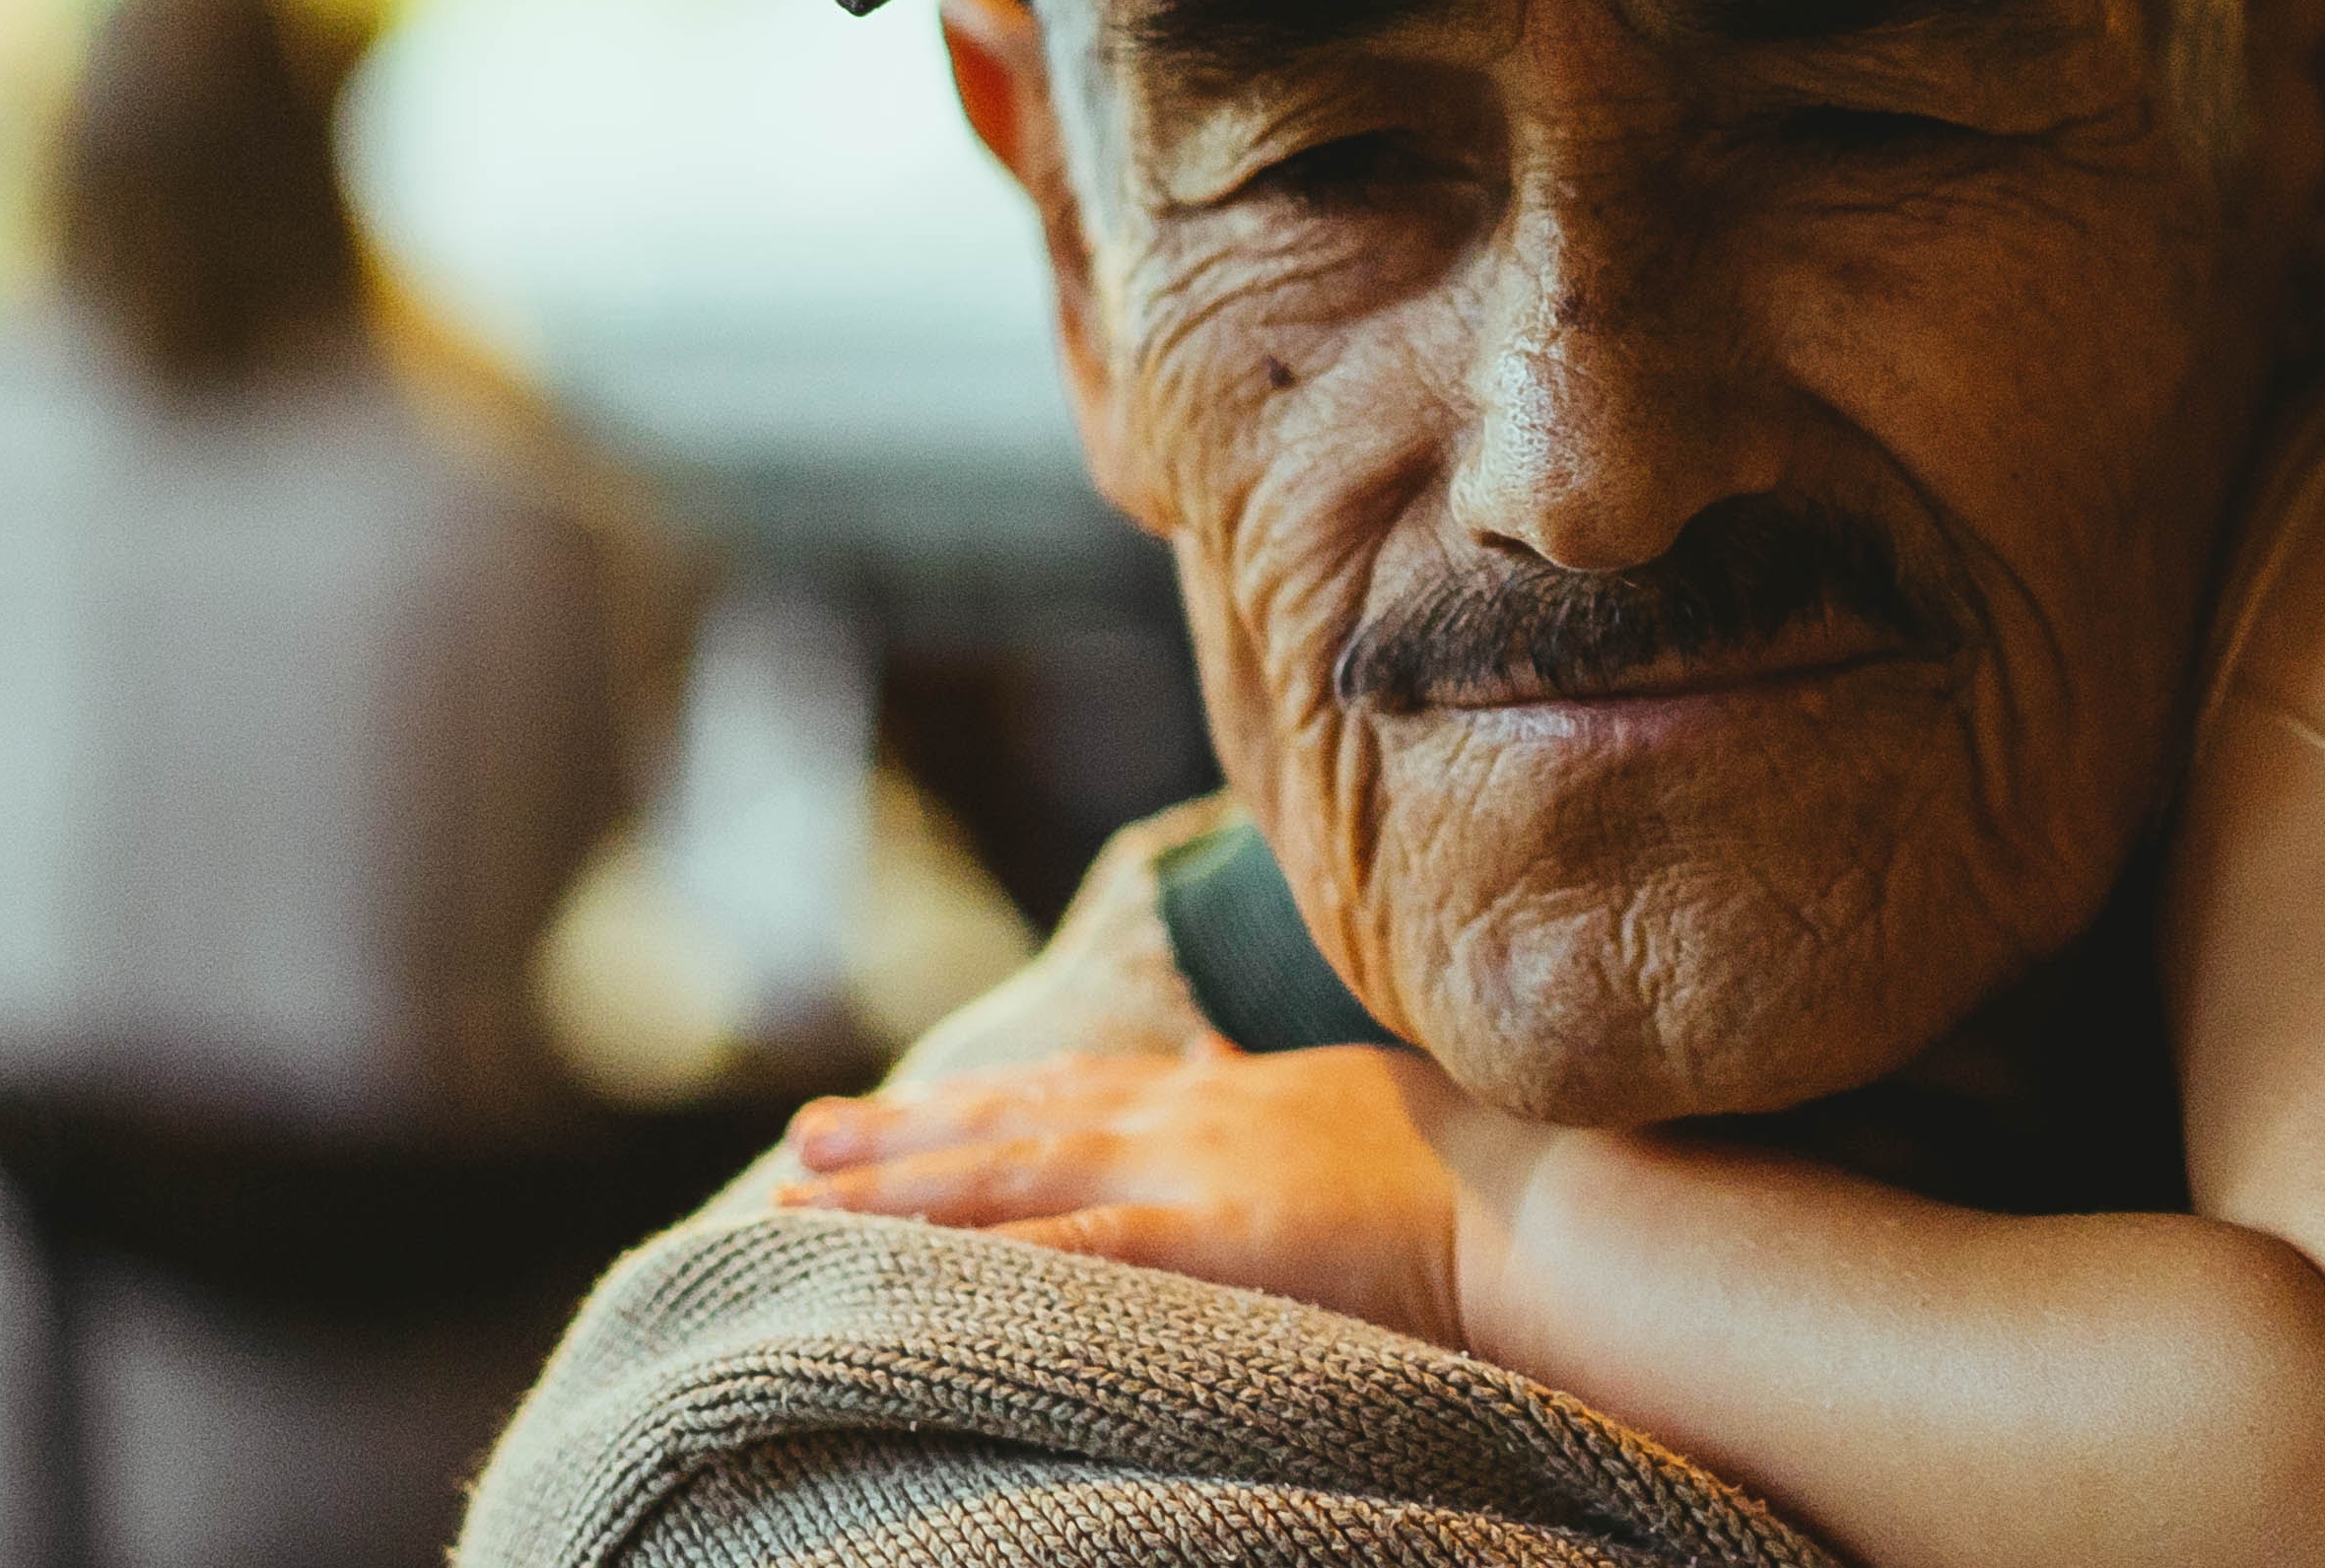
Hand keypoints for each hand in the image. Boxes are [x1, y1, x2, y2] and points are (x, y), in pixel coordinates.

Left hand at [779, 1037, 1483, 1341]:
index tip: (893, 1110)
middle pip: (1010, 1123)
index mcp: (1218, 1093)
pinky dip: (975, 1258)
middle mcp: (1180, 1118)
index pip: (1068, 1090)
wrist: (1529, 1195)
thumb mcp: (1348, 1092)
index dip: (974, 1102)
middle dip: (900, 1135)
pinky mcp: (1197, 1238)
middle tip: (799, 1140)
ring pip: (1005, 1177)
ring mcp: (1182, 1174)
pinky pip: (1059, 1254)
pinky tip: (899, 1271)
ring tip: (795, 1196)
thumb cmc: (1464, 1157)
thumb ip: (1262, 1081)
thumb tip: (1209, 1053)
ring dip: (896, 1188)